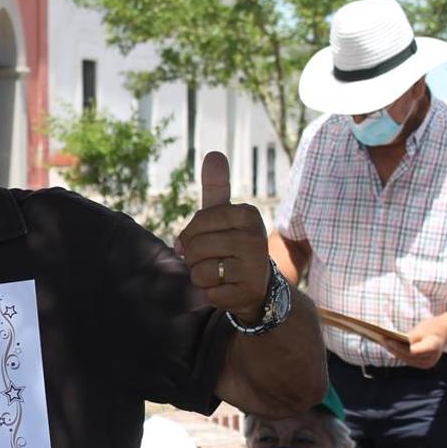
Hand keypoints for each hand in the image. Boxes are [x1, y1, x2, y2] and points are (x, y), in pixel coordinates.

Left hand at [177, 152, 270, 323]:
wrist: (256, 285)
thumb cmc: (232, 244)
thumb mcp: (224, 215)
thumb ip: (217, 187)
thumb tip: (214, 153)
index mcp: (247, 214)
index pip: (197, 223)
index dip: (190, 236)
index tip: (205, 240)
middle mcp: (255, 238)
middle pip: (195, 248)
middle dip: (194, 258)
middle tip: (214, 260)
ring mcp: (254, 266)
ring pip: (200, 272)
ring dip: (202, 276)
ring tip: (220, 273)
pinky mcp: (248, 291)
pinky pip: (209, 293)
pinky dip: (211, 293)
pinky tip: (227, 288)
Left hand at [383, 314, 446, 369]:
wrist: (446, 332)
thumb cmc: (432, 327)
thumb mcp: (421, 330)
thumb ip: (408, 338)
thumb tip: (391, 342)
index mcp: (433, 348)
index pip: (413, 351)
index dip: (399, 347)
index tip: (388, 340)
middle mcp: (431, 359)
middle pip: (407, 355)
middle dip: (393, 348)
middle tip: (381, 339)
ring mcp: (427, 364)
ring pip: (406, 358)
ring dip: (394, 351)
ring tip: (382, 342)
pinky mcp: (423, 364)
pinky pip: (408, 359)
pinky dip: (398, 352)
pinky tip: (389, 346)